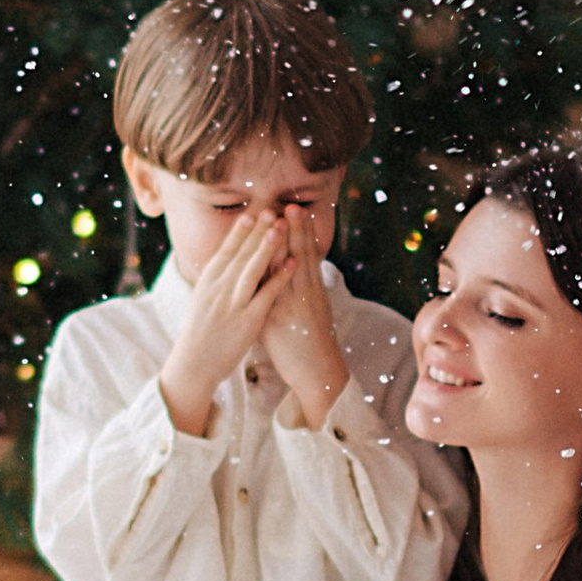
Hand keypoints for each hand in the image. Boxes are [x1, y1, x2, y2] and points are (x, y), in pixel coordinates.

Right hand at [158, 210, 285, 435]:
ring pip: (252, 269)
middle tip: (272, 209)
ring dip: (267, 247)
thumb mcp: (204, 298)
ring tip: (281, 227)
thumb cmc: (202, 331)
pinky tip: (293, 263)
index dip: (240, 230)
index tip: (252, 211)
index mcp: (208, 281)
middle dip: (257, 230)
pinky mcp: (248, 320)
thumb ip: (217, 278)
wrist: (194, 363)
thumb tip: (226, 258)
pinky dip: (279, 277)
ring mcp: (233, 304)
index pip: (226, 249)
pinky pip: (267, 294)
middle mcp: (218, 288)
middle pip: (240, 253)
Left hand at [259, 207, 351, 426]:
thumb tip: (288, 273)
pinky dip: (270, 274)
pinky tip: (261, 260)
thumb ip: (300, 292)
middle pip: (300, 257)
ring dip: (283, 244)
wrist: (320, 374)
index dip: (303, 233)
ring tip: (280, 222)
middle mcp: (305, 295)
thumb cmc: (313, 344)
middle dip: (295, 231)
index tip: (296, 211)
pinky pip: (272, 293)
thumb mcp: (312, 312)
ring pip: (288, 270)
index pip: (307, 255)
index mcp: (313, 291)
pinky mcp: (277, 321)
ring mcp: (292, 307)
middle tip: (290, 206)